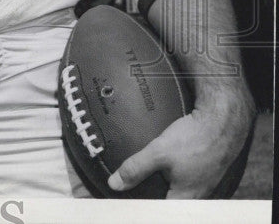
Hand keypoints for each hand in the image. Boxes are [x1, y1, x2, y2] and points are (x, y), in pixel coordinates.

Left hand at [108, 103, 253, 197]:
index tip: (127, 203)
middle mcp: (196, 197)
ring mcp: (203, 185)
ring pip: (178, 193)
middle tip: (134, 189)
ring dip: (163, 188)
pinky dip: (173, 178)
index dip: (143, 206)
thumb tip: (115, 184)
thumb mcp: (159, 152)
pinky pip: (185, 182)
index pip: (158, 212)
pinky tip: (166, 169)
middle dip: (153, 197)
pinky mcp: (204, 173)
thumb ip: (136, 168)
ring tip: (147, 181)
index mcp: (185, 199)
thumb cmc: (194, 139)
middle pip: (169, 203)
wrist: (221, 123)